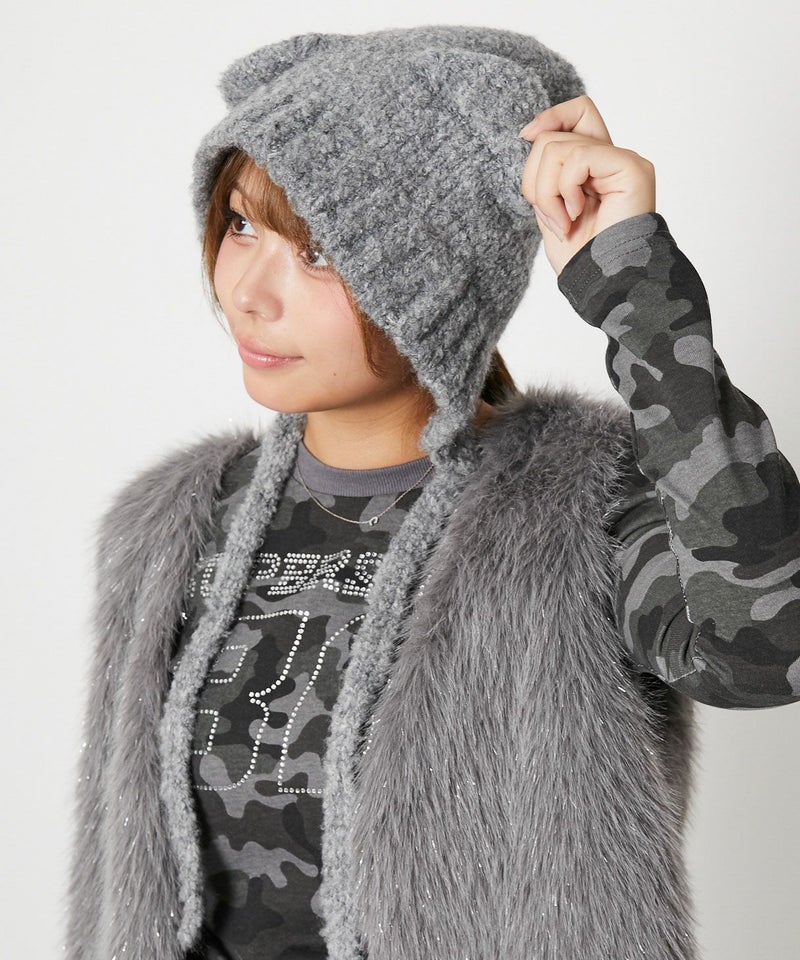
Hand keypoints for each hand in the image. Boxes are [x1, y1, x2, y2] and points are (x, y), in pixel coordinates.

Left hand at [518, 95, 655, 275]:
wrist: (605, 284)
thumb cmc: (582, 259)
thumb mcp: (549, 210)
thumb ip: (545, 176)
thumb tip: (530, 134)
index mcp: (595, 167)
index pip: (577, 113)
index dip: (549, 118)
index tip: (525, 136)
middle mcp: (612, 159)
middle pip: (554, 134)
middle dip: (535, 179)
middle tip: (550, 215)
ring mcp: (623, 161)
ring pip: (557, 148)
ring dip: (547, 193)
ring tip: (564, 222)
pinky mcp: (630, 167)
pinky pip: (578, 158)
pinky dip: (564, 190)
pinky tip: (575, 215)